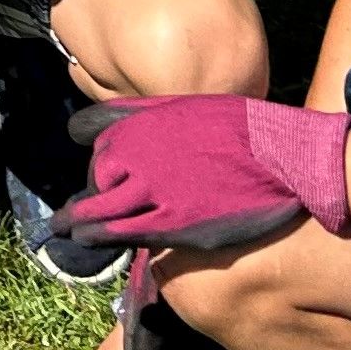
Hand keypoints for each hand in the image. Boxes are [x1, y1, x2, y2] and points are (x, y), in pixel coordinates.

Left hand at [59, 94, 350, 250]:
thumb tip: (97, 128)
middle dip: (84, 199)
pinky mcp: (176, 225)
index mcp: (141, 124)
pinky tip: (94, 242)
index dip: (97, 164)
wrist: (286, 156)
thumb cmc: (242, 129)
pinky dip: (106, 238)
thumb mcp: (184, 107)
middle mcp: (139, 155)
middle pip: (97, 179)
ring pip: (102, 211)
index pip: (95, 143)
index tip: (95, 178)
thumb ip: (140, 114)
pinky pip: (129, 234)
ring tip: (64, 232)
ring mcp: (155, 192)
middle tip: (68, 217)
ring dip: (79, 225)